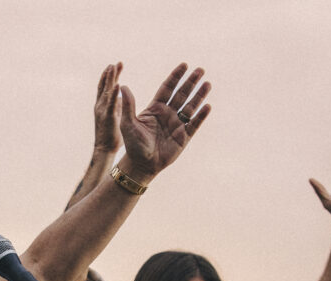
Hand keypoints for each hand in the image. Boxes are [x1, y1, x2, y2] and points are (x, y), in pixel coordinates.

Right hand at [93, 63, 122, 154]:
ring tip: (113, 67)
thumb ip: (117, 106)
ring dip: (110, 79)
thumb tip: (121, 97)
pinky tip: (117, 85)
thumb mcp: (115, 116)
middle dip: (109, 74)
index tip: (114, 66)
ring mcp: (103, 110)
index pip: (105, 87)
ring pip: (106, 91)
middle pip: (104, 86)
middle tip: (115, 63)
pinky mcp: (108, 117)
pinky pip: (111, 103)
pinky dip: (114, 93)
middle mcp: (100, 105)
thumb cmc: (111, 134)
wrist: (104, 149)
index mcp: (102, 105)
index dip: (109, 77)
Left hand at [118, 63, 211, 181]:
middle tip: (200, 70)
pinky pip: (194, 124)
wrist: (141, 165)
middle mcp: (168, 114)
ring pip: (190, 107)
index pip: (167, 88)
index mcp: (155, 108)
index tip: (184, 65)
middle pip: (182, 94)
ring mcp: (177, 125)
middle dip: (191, 82)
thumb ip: (128, 105)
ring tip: (207, 84)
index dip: (176, 76)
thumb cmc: (133, 144)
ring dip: (199, 95)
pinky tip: (207, 106)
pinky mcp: (183, 137)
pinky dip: (201, 116)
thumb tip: (123, 86)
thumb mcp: (128, 123)